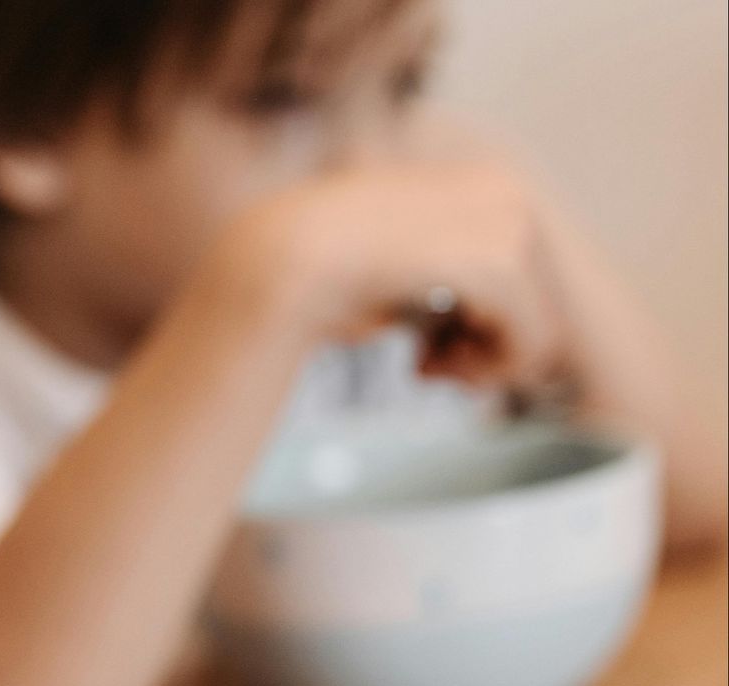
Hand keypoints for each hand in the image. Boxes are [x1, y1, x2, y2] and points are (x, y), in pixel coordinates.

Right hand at [209, 162, 567, 390]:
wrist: (282, 258)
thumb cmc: (322, 268)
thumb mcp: (398, 261)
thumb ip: (445, 272)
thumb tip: (481, 318)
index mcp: (478, 179)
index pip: (520, 265)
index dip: (484, 317)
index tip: (431, 344)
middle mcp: (502, 187)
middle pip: (541, 291)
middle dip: (488, 340)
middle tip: (430, 366)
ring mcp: (504, 221)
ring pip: (540, 320)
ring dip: (486, 361)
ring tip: (428, 368)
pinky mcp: (497, 261)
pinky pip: (527, 337)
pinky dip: (485, 368)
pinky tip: (424, 367)